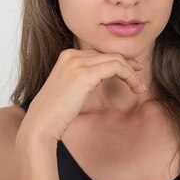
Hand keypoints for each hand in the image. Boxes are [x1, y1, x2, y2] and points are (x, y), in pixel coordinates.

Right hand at [15, 49, 143, 151]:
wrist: (40, 125)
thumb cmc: (55, 113)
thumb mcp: (70, 89)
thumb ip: (82, 78)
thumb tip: (101, 76)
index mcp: (67, 56)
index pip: (100, 54)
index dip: (119, 61)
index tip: (132, 71)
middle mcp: (71, 55)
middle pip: (109, 54)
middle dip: (128, 65)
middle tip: (139, 79)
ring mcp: (77, 63)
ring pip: (116, 59)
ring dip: (132, 73)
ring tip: (139, 88)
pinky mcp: (85, 74)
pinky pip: (116, 67)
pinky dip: (130, 76)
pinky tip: (135, 87)